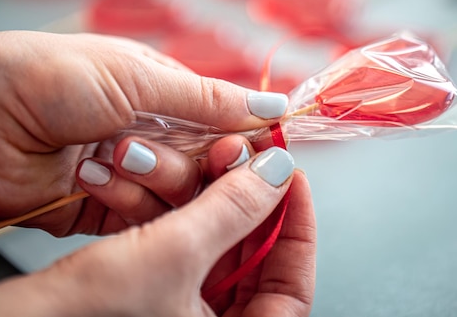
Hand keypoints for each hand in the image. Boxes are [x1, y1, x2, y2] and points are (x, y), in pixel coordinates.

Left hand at [0, 31, 288, 235]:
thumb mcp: (138, 78)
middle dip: (196, 163)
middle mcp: (153, 135)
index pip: (224, 124)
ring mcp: (129, 173)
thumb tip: (273, 105)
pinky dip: (125, 198)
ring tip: (115, 153)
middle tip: (188, 157)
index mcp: (164, 95)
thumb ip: (208, 101)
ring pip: (177, 195)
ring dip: (154, 176)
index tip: (250, 151)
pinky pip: (141, 217)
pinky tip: (92, 174)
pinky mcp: (104, 209)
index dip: (240, 140)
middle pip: (206, 165)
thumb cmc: (49, 76)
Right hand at [0, 143, 315, 316]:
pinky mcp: (158, 294)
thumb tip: (276, 171)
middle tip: (240, 156)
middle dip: (245, 198)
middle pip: (255, 257)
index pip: (294, 284)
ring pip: (218, 245)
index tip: (291, 176)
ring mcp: (186, 312)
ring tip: (201, 157)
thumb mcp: (174, 254)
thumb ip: (232, 209)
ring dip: (207, 196)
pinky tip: (168, 178)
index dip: (298, 225)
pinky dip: (179, 210)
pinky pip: (184, 245)